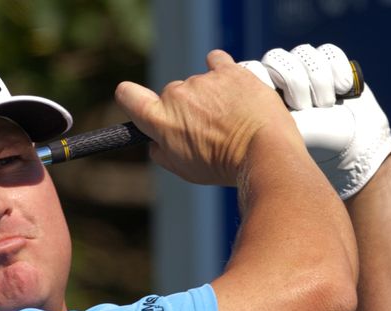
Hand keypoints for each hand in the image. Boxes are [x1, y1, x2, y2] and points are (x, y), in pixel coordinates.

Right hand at [114, 50, 301, 186]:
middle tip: (208, 128)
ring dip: (210, 96)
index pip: (128, 96)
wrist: (263, 152)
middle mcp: (176, 95)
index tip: (140, 102)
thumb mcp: (184, 170)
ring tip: (231, 118)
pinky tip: (231, 84)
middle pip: (172, 95)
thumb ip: (162, 152)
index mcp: (160, 119)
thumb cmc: (223, 166)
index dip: (131, 97)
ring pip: (198, 83)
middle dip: (185, 108)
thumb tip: (155, 143)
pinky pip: (216, 61)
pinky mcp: (228, 70)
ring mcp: (202, 80)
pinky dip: (220, 71)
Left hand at [244, 44, 390, 199]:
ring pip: (303, 53)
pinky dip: (337, 71)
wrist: (348, 150)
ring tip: (324, 104)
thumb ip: (261, 114)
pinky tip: (341, 90)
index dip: (262, 78)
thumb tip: (242, 101)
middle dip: (294, 82)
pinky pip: (329, 52)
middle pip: (276, 57)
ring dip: (317, 79)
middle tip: (303, 107)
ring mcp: (304, 70)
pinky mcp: (330, 65)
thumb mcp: (280, 133)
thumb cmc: (311, 146)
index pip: (250, 68)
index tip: (277, 101)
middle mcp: (279, 78)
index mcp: (260, 94)